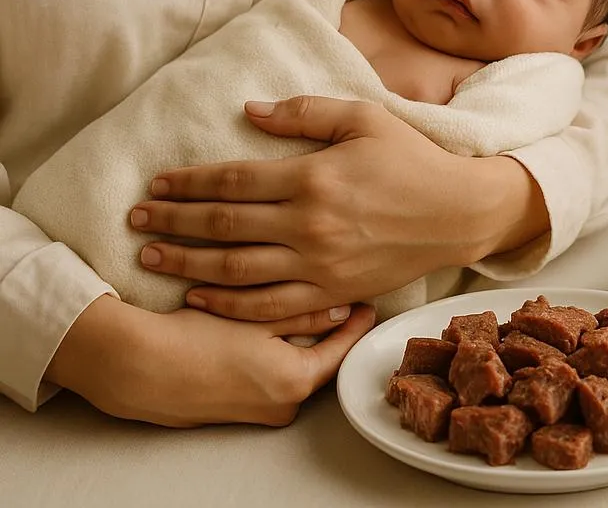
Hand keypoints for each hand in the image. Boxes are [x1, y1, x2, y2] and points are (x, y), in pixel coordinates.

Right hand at [45, 294, 374, 426]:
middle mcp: (282, 405)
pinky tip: (267, 330)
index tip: (367, 303)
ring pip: (293, 369)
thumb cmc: (196, 338)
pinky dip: (274, 354)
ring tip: (305, 307)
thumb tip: (341, 307)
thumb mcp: (257, 317)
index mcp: (295, 381)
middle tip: (341, 298)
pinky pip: (268, 378)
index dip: (355, 324)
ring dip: (300, 341)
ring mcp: (257, 413)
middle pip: (320, 362)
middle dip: (329, 332)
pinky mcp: (233, 411)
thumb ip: (303, 313)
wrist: (137, 368)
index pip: (340, 351)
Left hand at [129, 97, 548, 321]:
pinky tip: (199, 296)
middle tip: (135, 221)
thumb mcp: (363, 118)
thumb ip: (304, 113)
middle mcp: (309, 224)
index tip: (157, 184)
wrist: (457, 213)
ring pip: (235, 271)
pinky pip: (269, 307)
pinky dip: (228, 304)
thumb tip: (250, 110)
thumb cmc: (410, 159)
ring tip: (150, 258)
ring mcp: (319, 265)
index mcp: (314, 177)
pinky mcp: (331, 293)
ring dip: (186, 265)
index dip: (189, 183)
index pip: (233, 180)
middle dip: (173, 223)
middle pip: (223, 227)